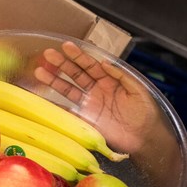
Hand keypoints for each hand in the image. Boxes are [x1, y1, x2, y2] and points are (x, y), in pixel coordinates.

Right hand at [33, 41, 162, 154]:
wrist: (145, 139)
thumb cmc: (146, 114)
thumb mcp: (138, 90)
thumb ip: (122, 76)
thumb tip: (104, 62)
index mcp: (109, 80)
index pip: (90, 65)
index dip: (78, 56)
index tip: (66, 47)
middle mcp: (96, 89)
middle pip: (76, 74)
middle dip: (62, 64)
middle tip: (48, 54)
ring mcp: (89, 104)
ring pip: (68, 89)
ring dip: (54, 80)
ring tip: (39, 71)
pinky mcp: (85, 119)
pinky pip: (68, 110)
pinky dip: (55, 105)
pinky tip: (43, 98)